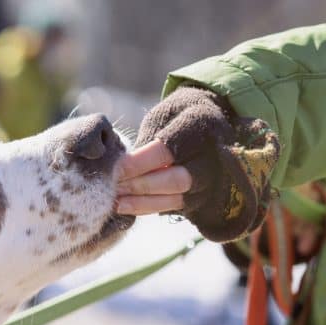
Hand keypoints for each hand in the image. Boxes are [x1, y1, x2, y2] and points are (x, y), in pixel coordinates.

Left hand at [128, 87, 279, 242]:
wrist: (209, 123)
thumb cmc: (176, 117)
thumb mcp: (162, 117)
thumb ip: (147, 141)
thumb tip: (122, 168)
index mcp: (201, 126)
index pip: (167, 151)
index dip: (138, 163)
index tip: (114, 169)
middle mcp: (213, 156)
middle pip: (176, 179)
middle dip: (140, 186)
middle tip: (113, 187)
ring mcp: (212, 179)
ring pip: (176, 197)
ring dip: (142, 202)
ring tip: (116, 202)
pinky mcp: (204, 196)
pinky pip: (174, 206)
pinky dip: (149, 207)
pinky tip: (127, 206)